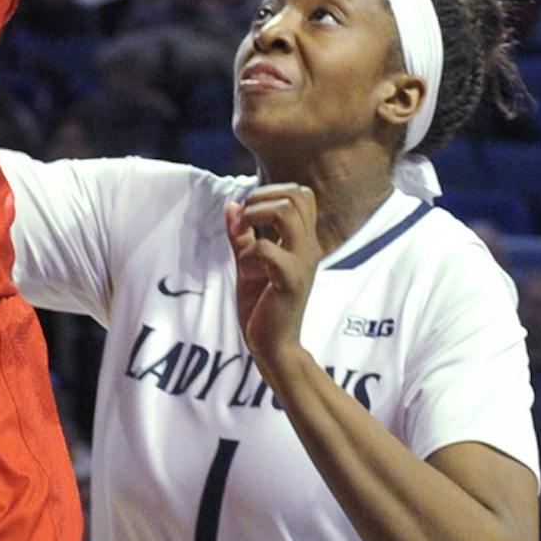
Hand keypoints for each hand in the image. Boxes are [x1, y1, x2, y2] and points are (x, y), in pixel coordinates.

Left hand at [226, 183, 319, 370]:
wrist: (274, 348)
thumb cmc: (263, 307)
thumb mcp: (249, 264)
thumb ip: (242, 236)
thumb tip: (232, 205)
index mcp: (302, 242)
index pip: (302, 195)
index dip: (272, 192)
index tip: (248, 212)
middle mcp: (308, 247)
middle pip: (297, 195)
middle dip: (261, 197)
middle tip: (244, 219)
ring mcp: (301, 263)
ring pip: (286, 212)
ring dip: (256, 214)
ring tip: (242, 232)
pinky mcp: (290, 281)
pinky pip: (267, 249)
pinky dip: (249, 251)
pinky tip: (246, 269)